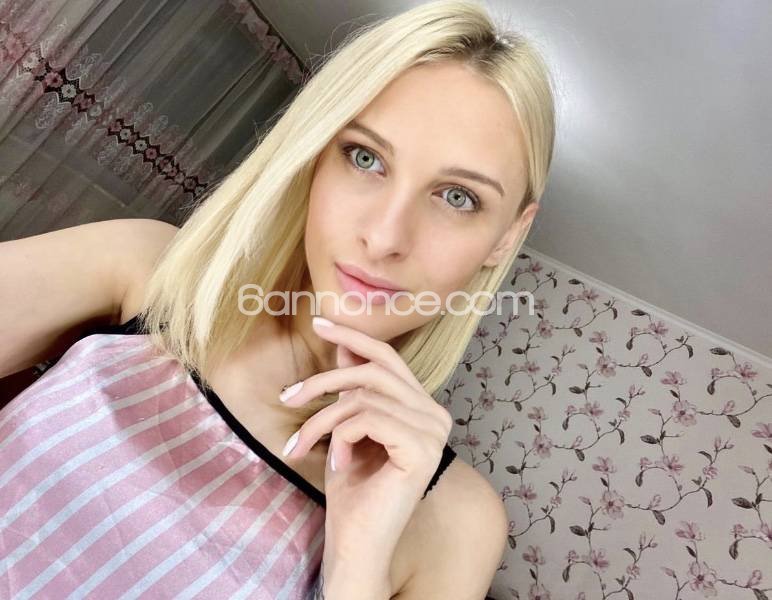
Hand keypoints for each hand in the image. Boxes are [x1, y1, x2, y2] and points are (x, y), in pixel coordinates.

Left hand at [280, 316, 452, 573]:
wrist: (357, 541)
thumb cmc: (351, 488)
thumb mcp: (347, 427)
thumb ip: (354, 389)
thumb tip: (346, 348)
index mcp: (422, 408)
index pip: (388, 359)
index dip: (354, 337)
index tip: (320, 322)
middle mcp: (435, 415)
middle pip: (373, 372)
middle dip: (323, 381)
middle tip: (288, 398)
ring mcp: (434, 431)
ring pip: (362, 398)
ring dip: (321, 420)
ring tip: (302, 445)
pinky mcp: (422, 448)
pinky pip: (367, 419)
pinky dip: (340, 438)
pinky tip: (336, 463)